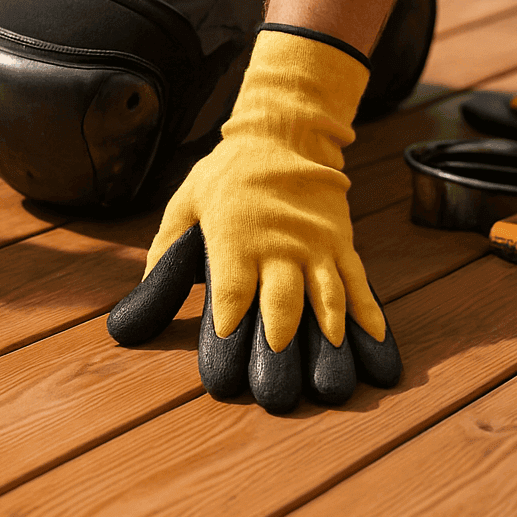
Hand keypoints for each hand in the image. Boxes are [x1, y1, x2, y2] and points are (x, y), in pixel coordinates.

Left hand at [106, 27, 401, 412]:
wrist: (283, 135)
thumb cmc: (225, 176)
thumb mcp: (185, 201)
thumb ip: (166, 248)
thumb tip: (142, 291)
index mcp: (235, 237)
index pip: (232, 288)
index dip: (230, 322)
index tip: (228, 354)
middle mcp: (279, 245)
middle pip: (281, 300)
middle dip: (279, 340)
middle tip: (279, 381)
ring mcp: (315, 246)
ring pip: (326, 297)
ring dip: (329, 338)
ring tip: (333, 375)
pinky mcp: (342, 245)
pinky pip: (358, 284)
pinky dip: (368, 318)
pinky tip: (375, 347)